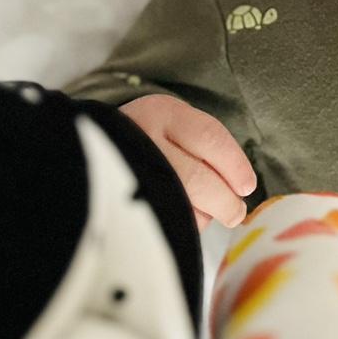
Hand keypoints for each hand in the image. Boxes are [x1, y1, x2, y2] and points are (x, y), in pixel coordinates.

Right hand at [121, 93, 258, 228]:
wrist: (90, 150)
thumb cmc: (149, 138)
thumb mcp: (174, 126)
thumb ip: (207, 147)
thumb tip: (241, 187)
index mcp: (162, 113)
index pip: (210, 138)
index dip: (235, 166)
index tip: (247, 186)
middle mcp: (142, 139)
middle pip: (195, 179)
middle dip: (224, 202)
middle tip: (235, 212)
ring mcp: (126, 172)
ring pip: (178, 205)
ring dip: (202, 216)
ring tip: (207, 213)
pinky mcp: (116, 204)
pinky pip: (160, 221)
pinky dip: (179, 225)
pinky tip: (180, 217)